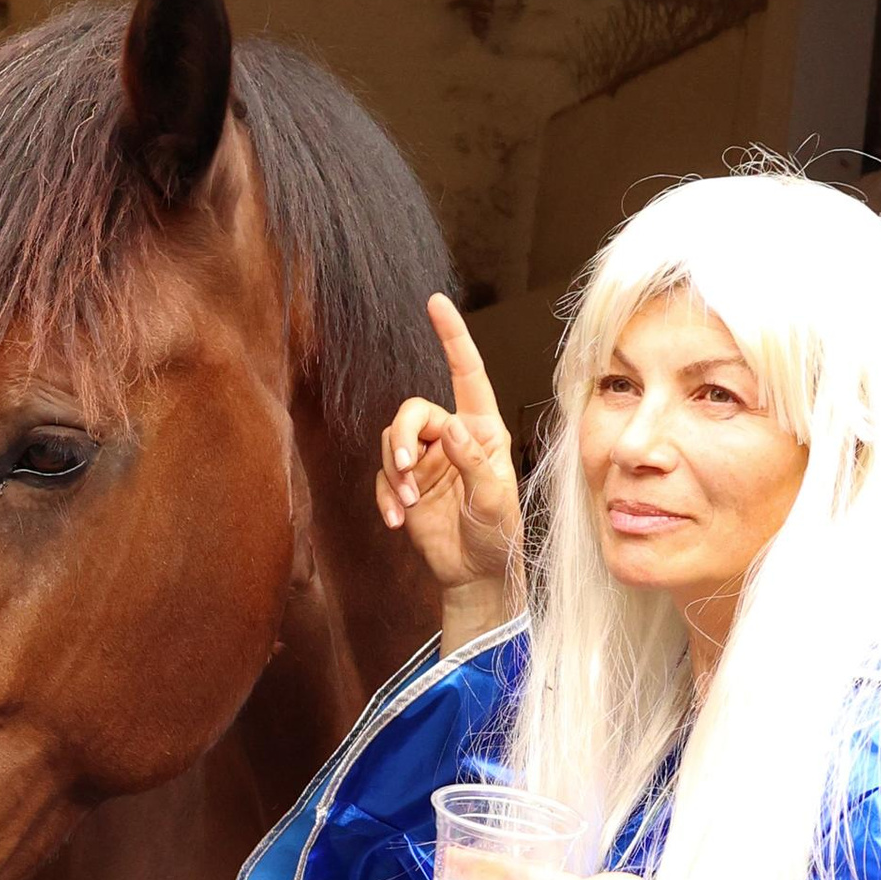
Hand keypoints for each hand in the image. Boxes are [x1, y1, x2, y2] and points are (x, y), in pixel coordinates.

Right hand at [379, 295, 525, 635]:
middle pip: (412, 412)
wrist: (476, 575)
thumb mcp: (494, 498)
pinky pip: (383, 478)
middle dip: (401, 437)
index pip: (465, 373)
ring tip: (407, 505)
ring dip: (394, 472)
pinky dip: (386, 498)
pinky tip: (397, 522)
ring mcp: (426, 461)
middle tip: (405, 470)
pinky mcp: (406, 486)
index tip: (435, 303)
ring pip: (391, 441)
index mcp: (482, 428)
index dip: (451, 336)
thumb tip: (448, 427)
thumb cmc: (497, 534)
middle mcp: (452, 437)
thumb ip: (473, 460)